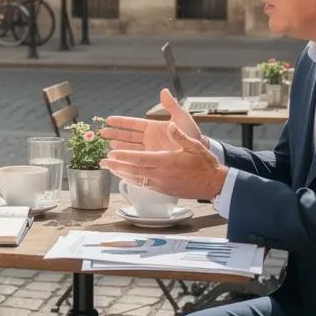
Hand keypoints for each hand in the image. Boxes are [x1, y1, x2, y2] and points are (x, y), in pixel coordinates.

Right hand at [100, 88, 204, 151]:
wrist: (198, 152)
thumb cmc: (191, 134)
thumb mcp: (181, 118)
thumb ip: (171, 105)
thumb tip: (164, 91)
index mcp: (153, 127)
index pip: (133, 124)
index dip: (121, 122)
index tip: (109, 120)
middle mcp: (149, 138)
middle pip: (127, 136)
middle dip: (114, 134)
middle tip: (101, 134)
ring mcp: (149, 150)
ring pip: (129, 148)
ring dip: (117, 147)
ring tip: (106, 147)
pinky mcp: (152, 160)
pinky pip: (136, 159)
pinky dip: (126, 159)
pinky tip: (117, 159)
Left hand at [102, 124, 227, 199]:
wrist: (213, 185)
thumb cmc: (205, 164)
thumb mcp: (194, 145)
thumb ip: (180, 136)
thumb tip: (171, 125)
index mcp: (166, 161)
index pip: (140, 159)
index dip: (124, 156)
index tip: (112, 153)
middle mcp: (161, 174)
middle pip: (133, 170)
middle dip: (116, 165)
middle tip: (102, 162)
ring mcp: (161, 184)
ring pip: (136, 179)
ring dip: (121, 173)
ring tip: (109, 169)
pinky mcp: (163, 190)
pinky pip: (143, 185)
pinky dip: (132, 180)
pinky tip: (126, 177)